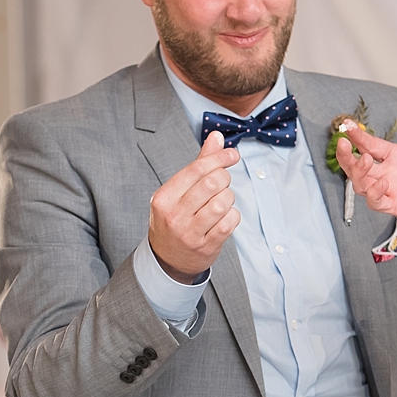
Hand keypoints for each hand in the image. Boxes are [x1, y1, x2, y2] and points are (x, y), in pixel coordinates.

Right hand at [148, 130, 240, 281]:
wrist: (167, 260)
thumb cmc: (175, 218)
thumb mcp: (178, 192)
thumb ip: (199, 163)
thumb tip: (216, 136)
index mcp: (164, 198)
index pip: (196, 169)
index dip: (219, 158)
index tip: (233, 155)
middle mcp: (174, 216)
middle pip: (211, 183)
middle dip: (224, 178)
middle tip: (223, 182)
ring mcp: (189, 234)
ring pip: (222, 203)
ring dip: (228, 198)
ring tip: (221, 202)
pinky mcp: (205, 247)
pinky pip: (229, 222)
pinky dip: (232, 215)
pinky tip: (224, 217)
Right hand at [333, 97, 396, 248]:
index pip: (371, 144)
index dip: (358, 136)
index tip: (348, 125)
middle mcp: (392, 173)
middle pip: (357, 165)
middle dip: (345, 155)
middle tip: (343, 143)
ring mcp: (393, 191)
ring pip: (361, 184)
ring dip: (357, 172)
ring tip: (365, 160)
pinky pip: (376, 202)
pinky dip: (374, 193)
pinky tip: (383, 183)